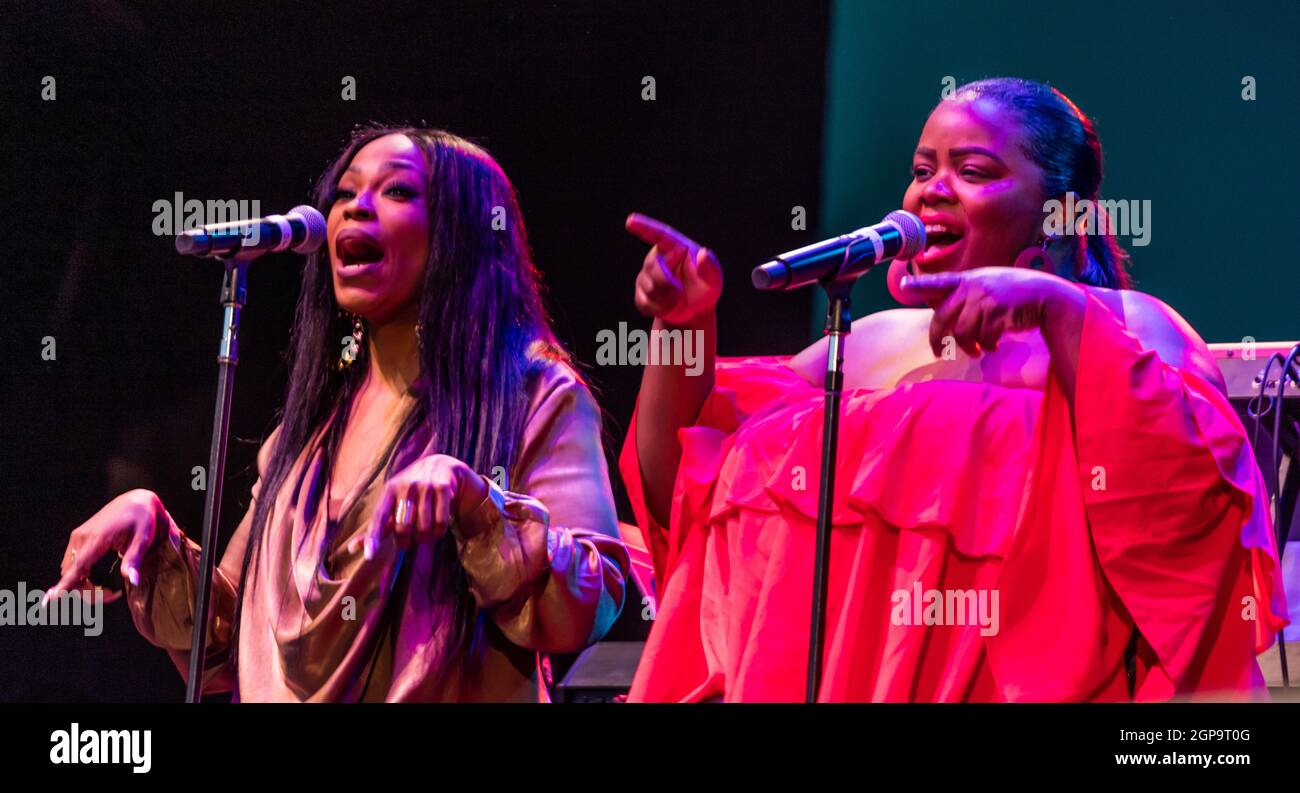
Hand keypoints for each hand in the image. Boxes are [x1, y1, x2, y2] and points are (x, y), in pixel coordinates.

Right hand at [46, 489, 168, 606]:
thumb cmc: (143, 518)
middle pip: (72, 574)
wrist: (136, 500)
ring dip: (83, 584)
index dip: (65, 584)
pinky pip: (72, 562)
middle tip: (114, 595)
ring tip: (109, 590)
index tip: (50, 598)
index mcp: (97, 538)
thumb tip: (132, 581)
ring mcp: (78, 537)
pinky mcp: (79, 537)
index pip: (77, 566)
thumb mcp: (143, 539)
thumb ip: (134, 560)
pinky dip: (80, 575)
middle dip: (87, 591)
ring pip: (70, 570)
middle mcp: (82, 537)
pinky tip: (97, 580)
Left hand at [347, 454, 489, 558]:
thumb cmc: (411, 491)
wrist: (440, 466)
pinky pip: (441, 523)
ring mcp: (426, 486)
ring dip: (425, 537)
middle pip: (404, 528)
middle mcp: (406, 485)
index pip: (379, 517)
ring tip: (425, 533)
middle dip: (406, 541)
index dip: (373, 537)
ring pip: (424, 528)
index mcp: (390, 489)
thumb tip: (351, 548)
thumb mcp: (393, 502)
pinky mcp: (443, 488)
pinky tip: (437, 528)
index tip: (369, 556)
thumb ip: (377, 526)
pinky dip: (439, 531)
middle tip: (409, 541)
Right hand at [625, 213, 722, 325]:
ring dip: (666, 299)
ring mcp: (646, 275)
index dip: (644, 227)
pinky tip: (668, 307)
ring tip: (677, 299)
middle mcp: (658, 258)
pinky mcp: (641, 293)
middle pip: (653, 267)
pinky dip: (659, 309)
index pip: (659, 235)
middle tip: (680, 291)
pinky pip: (644, 302)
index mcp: (675, 247)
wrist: (695, 310)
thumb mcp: (714, 278)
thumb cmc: (706, 288)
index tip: (630, 221)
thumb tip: (703, 254)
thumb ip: (711, 267)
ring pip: (648, 287)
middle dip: (667, 284)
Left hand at [899, 267, 1074, 357]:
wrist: (1047, 296)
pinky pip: (982, 337)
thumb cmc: (1016, 295)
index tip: (902, 286)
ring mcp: (985, 298)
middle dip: (937, 339)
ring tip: (977, 351)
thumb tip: (947, 322)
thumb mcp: (990, 286)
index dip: (919, 285)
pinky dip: (987, 346)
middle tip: (939, 352)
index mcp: (968, 279)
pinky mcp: (997, 312)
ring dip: (968, 347)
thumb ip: (968, 296)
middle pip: (942, 318)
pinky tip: (994, 346)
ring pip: (962, 332)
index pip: (938, 282)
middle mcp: (973, 286)